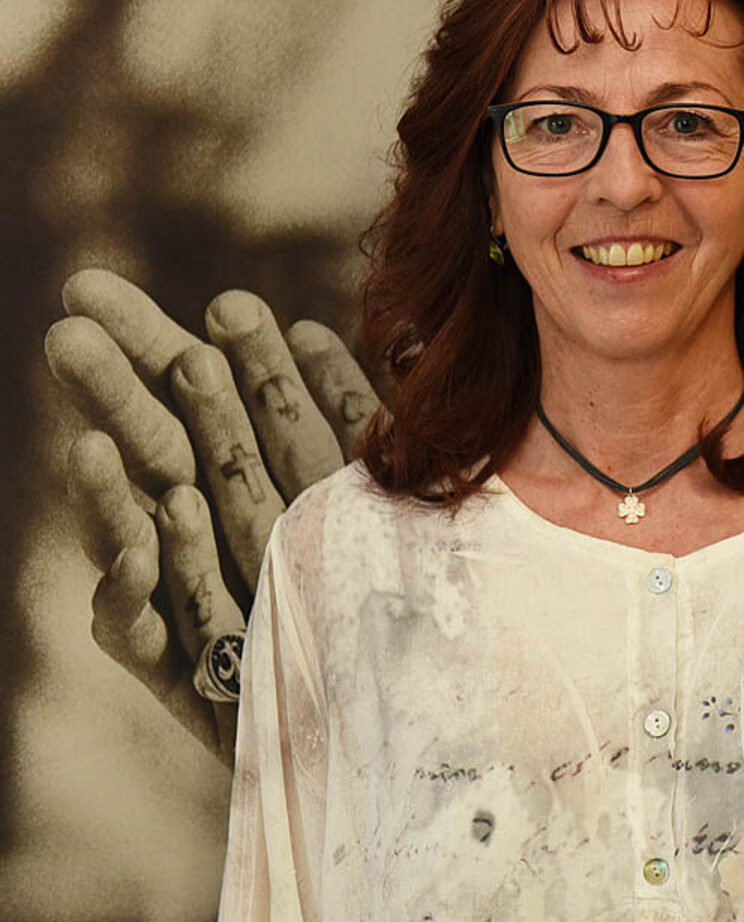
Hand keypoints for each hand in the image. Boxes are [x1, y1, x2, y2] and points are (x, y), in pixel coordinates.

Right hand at [46, 270, 377, 754]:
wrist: (401, 721)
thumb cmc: (390, 603)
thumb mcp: (388, 497)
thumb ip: (348, 424)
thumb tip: (310, 332)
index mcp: (261, 483)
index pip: (217, 403)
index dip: (186, 346)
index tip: (131, 288)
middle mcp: (220, 536)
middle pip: (169, 450)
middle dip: (127, 380)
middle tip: (77, 302)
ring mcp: (201, 600)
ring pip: (153, 530)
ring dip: (118, 477)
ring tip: (91, 429)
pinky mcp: (189, 674)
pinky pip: (152, 629)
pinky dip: (138, 584)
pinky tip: (143, 532)